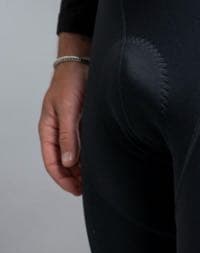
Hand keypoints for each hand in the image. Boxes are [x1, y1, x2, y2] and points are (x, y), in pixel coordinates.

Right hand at [38, 35, 90, 195]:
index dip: (62, 179)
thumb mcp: (68, 109)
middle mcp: (58, 132)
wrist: (82, 61)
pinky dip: (89, 157)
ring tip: (95, 180)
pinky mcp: (82, 124)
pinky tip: (99, 163)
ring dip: (82, 169)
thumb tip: (68, 162)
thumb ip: (68, 136)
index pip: (51, 162)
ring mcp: (70, 129)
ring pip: (74, 156)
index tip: (76, 190)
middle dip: (74, 178)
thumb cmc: (71, 81)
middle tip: (89, 189)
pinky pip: (83, 146)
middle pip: (63, 163)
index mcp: (48, 129)